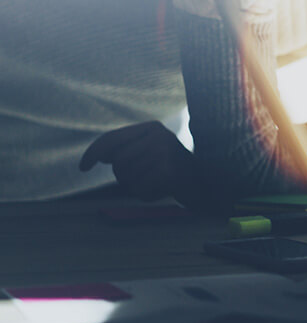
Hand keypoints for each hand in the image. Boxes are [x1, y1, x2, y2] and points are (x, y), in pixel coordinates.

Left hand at [79, 121, 203, 204]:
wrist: (207, 183)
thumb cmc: (173, 169)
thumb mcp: (152, 151)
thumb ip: (128, 149)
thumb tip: (101, 156)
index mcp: (152, 128)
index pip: (112, 139)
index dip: (92, 153)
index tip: (82, 167)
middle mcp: (159, 136)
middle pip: (117, 161)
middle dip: (124, 175)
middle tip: (144, 178)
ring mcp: (165, 153)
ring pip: (127, 177)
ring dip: (136, 186)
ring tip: (156, 183)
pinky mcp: (169, 172)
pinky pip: (139, 189)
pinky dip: (147, 194)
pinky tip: (161, 191)